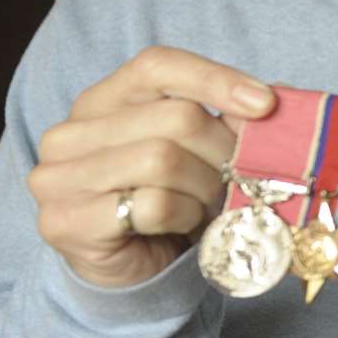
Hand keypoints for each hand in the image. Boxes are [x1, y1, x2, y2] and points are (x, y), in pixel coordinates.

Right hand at [26, 46, 275, 288]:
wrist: (129, 271)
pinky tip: (184, 224)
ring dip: (206, 187)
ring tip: (212, 203)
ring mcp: (59, 178)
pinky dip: (186, 216)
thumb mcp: (195, 151)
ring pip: (164, 160)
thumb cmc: (166, 202)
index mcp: (100, 101)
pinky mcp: (66, 221)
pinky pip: (153, 204)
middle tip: (240, 177)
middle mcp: (69, 133)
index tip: (265, 103)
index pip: (158, 66)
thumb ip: (226, 119)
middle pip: (175, 117)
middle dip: (223, 151)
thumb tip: (279, 97)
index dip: (215, 79)